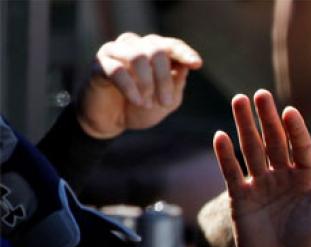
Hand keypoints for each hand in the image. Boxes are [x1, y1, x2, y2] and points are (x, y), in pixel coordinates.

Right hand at [77, 32, 202, 138]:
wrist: (112, 122)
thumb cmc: (142, 108)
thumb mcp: (167, 102)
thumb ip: (176, 85)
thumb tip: (184, 68)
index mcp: (154, 51)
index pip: (172, 45)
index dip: (185, 53)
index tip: (197, 64)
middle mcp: (135, 45)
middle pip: (156, 50)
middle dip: (164, 79)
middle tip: (165, 102)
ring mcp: (115, 52)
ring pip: (137, 56)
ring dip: (147, 84)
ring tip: (146, 104)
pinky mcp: (99, 64)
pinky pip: (118, 70)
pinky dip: (131, 88)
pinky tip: (137, 101)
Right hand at [213, 90, 310, 246]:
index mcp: (308, 180)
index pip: (301, 147)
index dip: (295, 129)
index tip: (289, 110)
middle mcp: (284, 178)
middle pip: (274, 141)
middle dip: (266, 118)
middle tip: (259, 94)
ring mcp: (262, 186)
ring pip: (252, 150)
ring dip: (245, 127)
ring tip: (238, 101)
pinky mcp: (242, 199)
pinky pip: (233, 173)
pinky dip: (226, 156)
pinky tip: (220, 136)